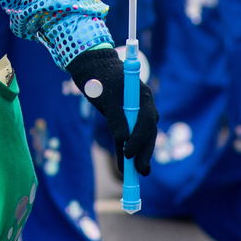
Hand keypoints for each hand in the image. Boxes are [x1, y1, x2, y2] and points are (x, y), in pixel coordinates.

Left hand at [66, 47, 157, 175]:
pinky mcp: (128, 117)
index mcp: (143, 96)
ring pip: (141, 136)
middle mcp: (144, 105)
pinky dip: (127, 148)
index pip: (147, 121)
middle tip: (141, 171)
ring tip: (137, 174)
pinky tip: (124, 165)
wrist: (92, 67)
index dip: (140, 139)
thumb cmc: (100, 79)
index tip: (129, 153)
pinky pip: (130, 135)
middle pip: (148, 132)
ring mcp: (137, 111)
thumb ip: (116, 118)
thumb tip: (123, 141)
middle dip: (144, 152)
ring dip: (139, 154)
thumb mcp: (107, 98)